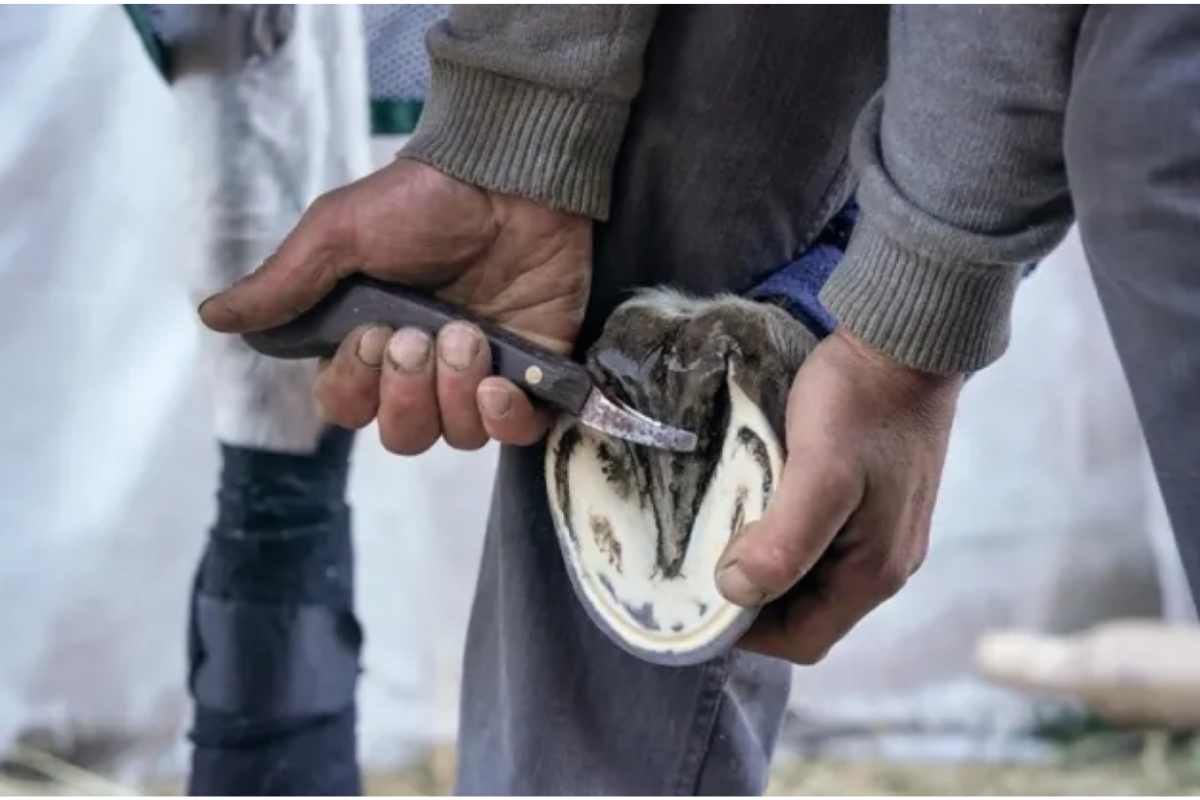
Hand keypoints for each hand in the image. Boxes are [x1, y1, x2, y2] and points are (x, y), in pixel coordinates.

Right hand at [198, 158, 591, 451]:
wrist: (512, 179)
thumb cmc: (423, 201)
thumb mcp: (339, 232)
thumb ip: (284, 284)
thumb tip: (211, 317)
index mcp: (373, 341)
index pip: (348, 406)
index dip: (358, 387)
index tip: (373, 337)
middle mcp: (425, 368)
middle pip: (403, 436)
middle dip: (406, 394)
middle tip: (421, 336)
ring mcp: (481, 373)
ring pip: (455, 437)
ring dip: (456, 392)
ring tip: (469, 336)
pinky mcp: (533, 373)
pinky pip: (515, 434)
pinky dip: (504, 419)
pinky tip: (500, 383)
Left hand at [714, 328, 961, 663]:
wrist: (906, 339)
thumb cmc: (861, 403)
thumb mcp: (820, 472)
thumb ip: (785, 541)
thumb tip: (736, 591)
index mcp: (875, 571)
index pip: (805, 639)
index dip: (750, 634)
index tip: (699, 601)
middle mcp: (884, 563)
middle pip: (807, 613)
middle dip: (753, 601)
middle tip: (698, 567)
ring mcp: (881, 532)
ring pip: (811, 578)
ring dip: (765, 567)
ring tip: (716, 538)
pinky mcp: (873, 501)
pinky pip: (820, 543)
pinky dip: (781, 538)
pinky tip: (752, 510)